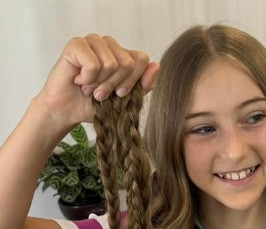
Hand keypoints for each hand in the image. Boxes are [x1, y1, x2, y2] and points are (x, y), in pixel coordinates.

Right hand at [36, 34, 158, 128]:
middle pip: (128, 63)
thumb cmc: (95, 105)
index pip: (142, 59)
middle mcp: (110, 45)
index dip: (133, 81)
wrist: (69, 111)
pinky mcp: (77, 44)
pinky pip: (93, 64)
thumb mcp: (126, 100)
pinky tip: (79, 80)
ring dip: (99, 84)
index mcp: (123, 55)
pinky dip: (87, 79)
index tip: (120, 94)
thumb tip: (157, 66)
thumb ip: (143, 86)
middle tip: (100, 93)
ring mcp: (93, 41)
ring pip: (112, 63)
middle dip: (114, 85)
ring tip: (89, 88)